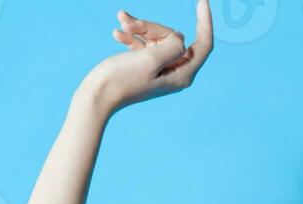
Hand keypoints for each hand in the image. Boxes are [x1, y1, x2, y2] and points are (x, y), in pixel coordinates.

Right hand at [80, 2, 213, 113]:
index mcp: (182, 74)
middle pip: (173, 37)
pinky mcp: (145, 65)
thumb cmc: (122, 80)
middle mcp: (175, 72)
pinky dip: (132, 36)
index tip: (203, 0)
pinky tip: (117, 33)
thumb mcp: (150, 60)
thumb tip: (180, 39)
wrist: (97, 95)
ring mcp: (160, 69)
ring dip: (138, 27)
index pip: (204, 44)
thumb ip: (171, 46)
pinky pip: (144, 44)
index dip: (205, 21)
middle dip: (152, 26)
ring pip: (157, 37)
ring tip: (121, 22)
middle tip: (128, 22)